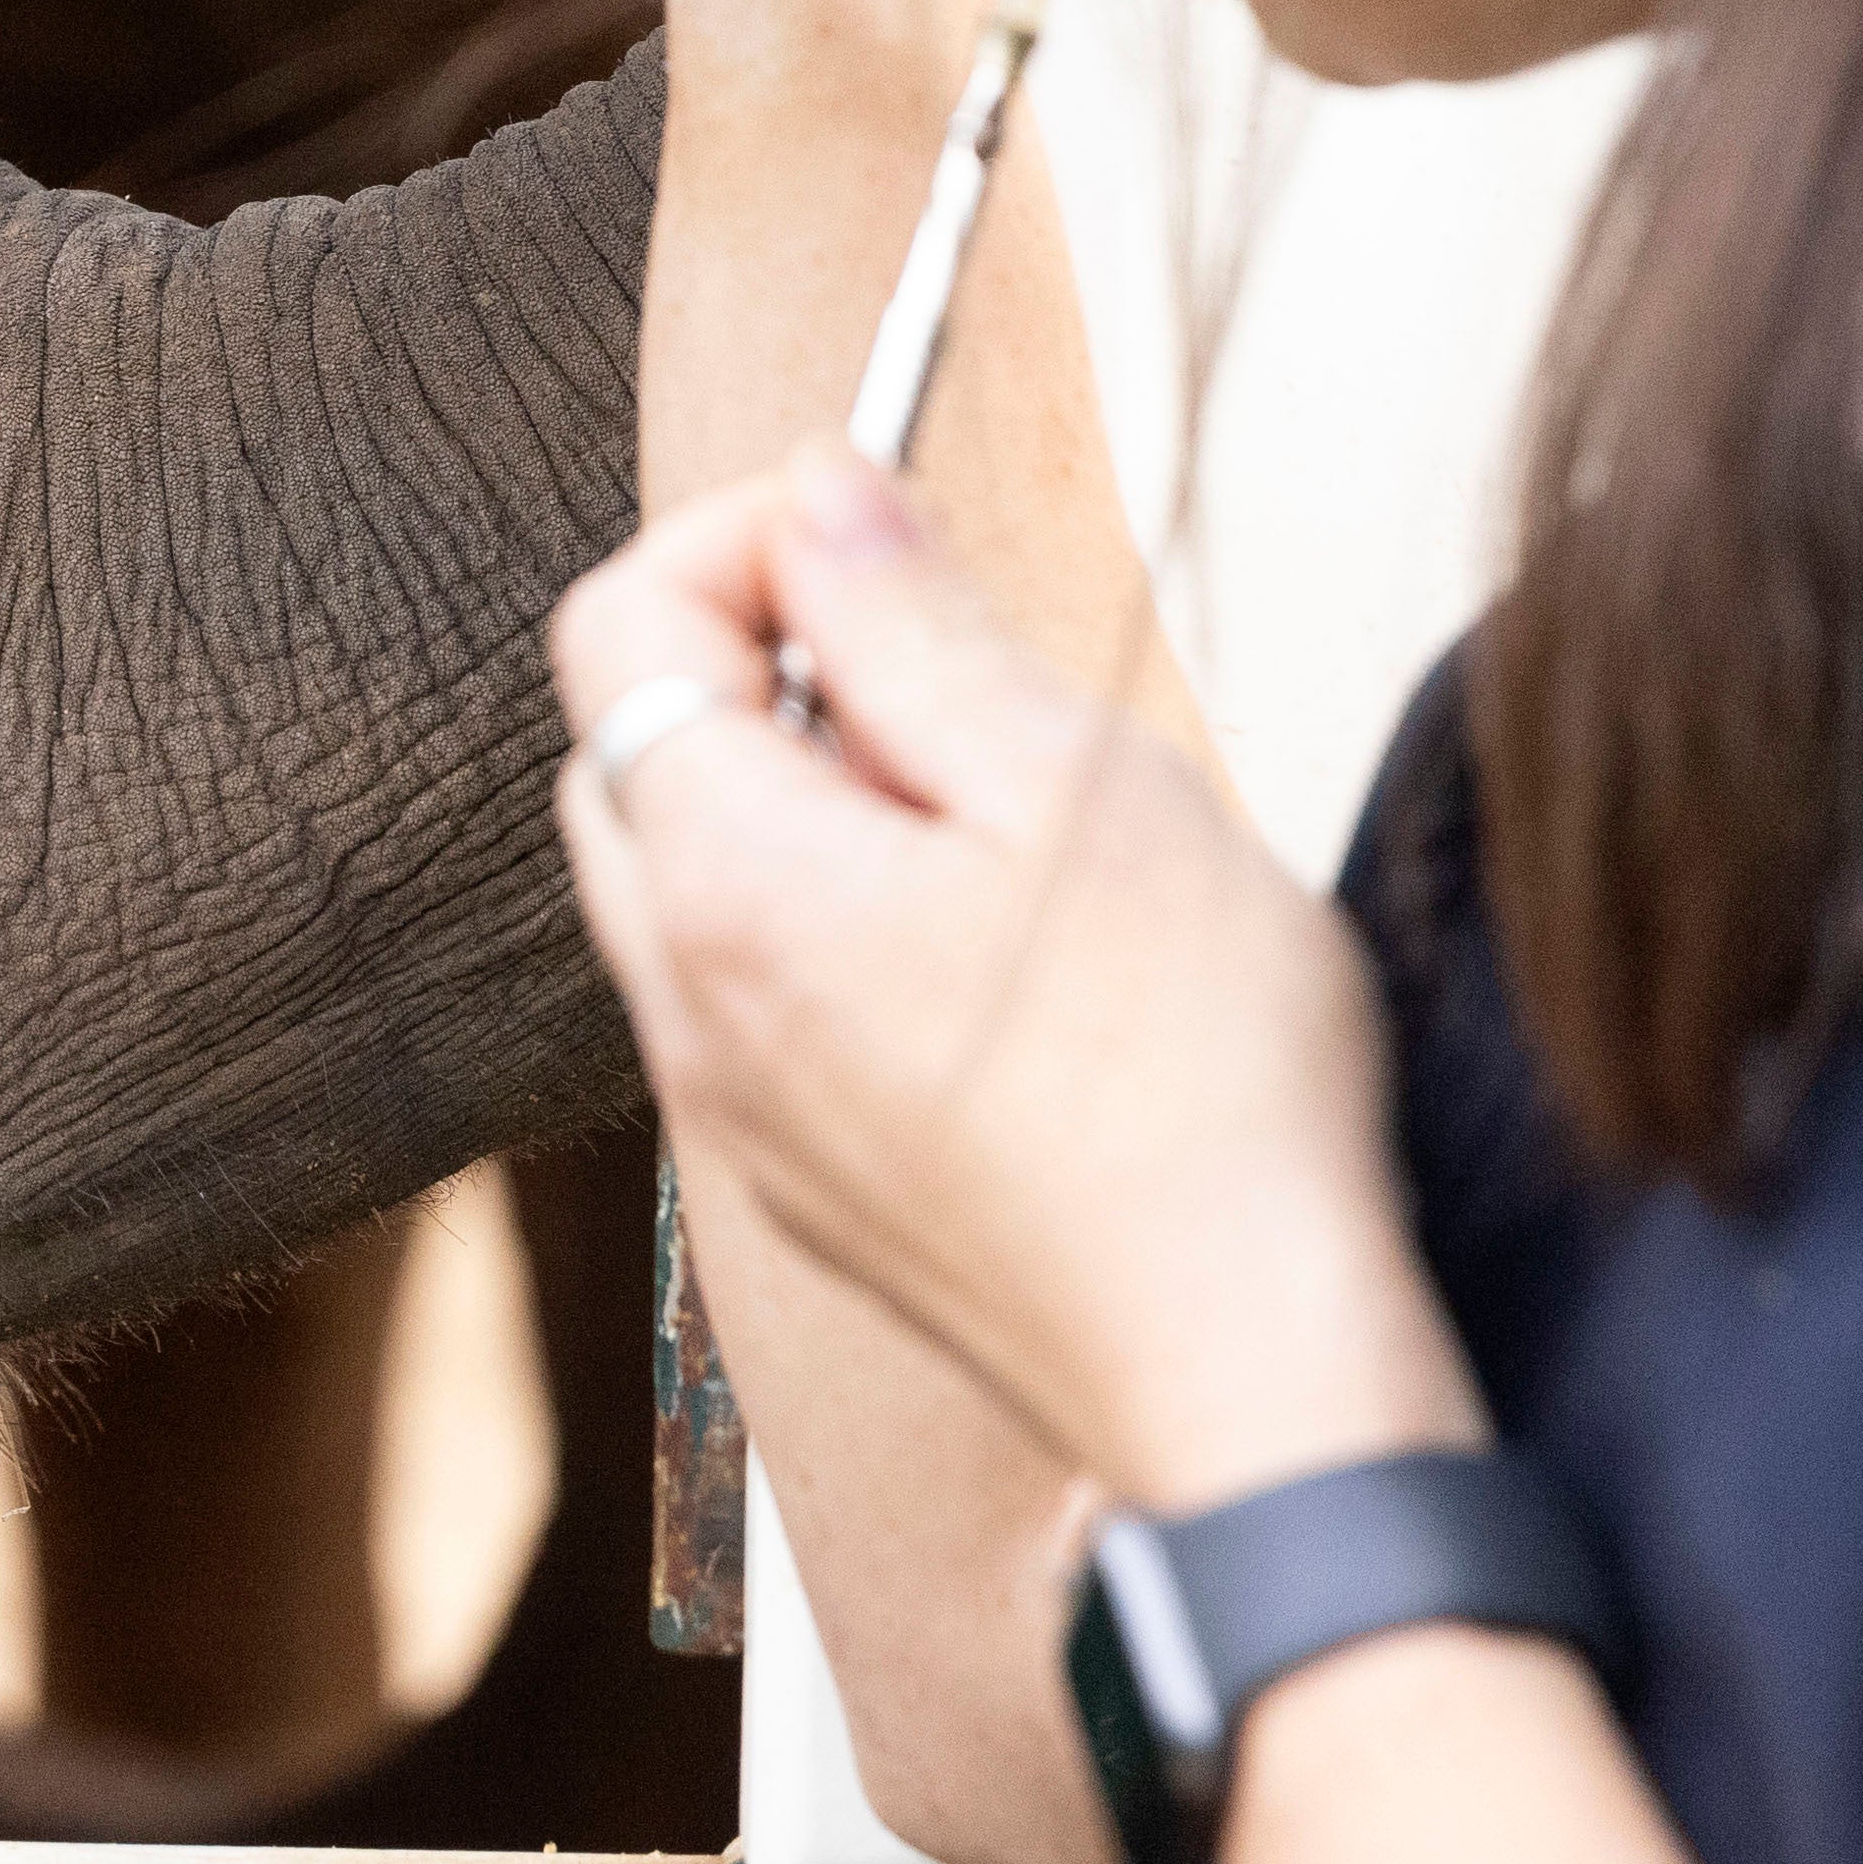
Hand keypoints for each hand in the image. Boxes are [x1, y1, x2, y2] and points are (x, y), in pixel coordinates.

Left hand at [551, 454, 1476, 1513]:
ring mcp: (731, 1108)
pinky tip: (995, 944)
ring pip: (687, 875)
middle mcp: (684, 1002)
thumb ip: (914, 626)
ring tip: (995, 816)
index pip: (617, 627)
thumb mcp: (1075, 786)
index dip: (744, 538)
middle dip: (761, 660)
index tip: (888, 542)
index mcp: (727, 882)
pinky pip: (749, 991)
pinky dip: (826, 914)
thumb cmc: (1198, 1090)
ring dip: (801, 792)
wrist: (1244, 1372)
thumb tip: (816, 491)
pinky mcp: (801, 1179)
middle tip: (952, 679)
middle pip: (628, 748)